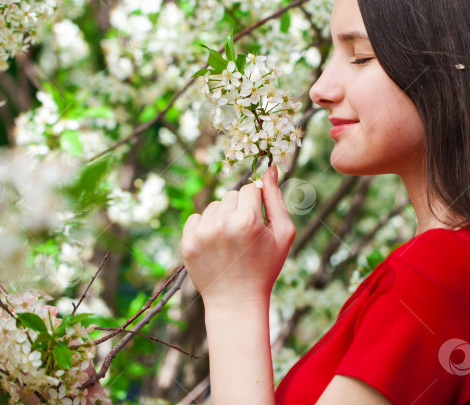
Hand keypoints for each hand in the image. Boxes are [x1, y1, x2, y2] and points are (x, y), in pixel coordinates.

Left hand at [180, 165, 295, 309]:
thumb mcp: (283, 233)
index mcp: (248, 220)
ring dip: (223, 217)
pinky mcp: (187, 242)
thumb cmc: (266, 267)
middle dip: (240, 209)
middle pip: (232, 194)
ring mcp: (202, 234)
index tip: (258, 222)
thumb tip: (271, 168)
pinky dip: (206, 226)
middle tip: (245, 236)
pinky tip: (216, 245)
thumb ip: (277, 198)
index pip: (251, 189)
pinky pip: (196, 217)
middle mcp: (222, 224)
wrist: (237, 302)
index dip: (257, 204)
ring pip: (214, 205)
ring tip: (230, 242)